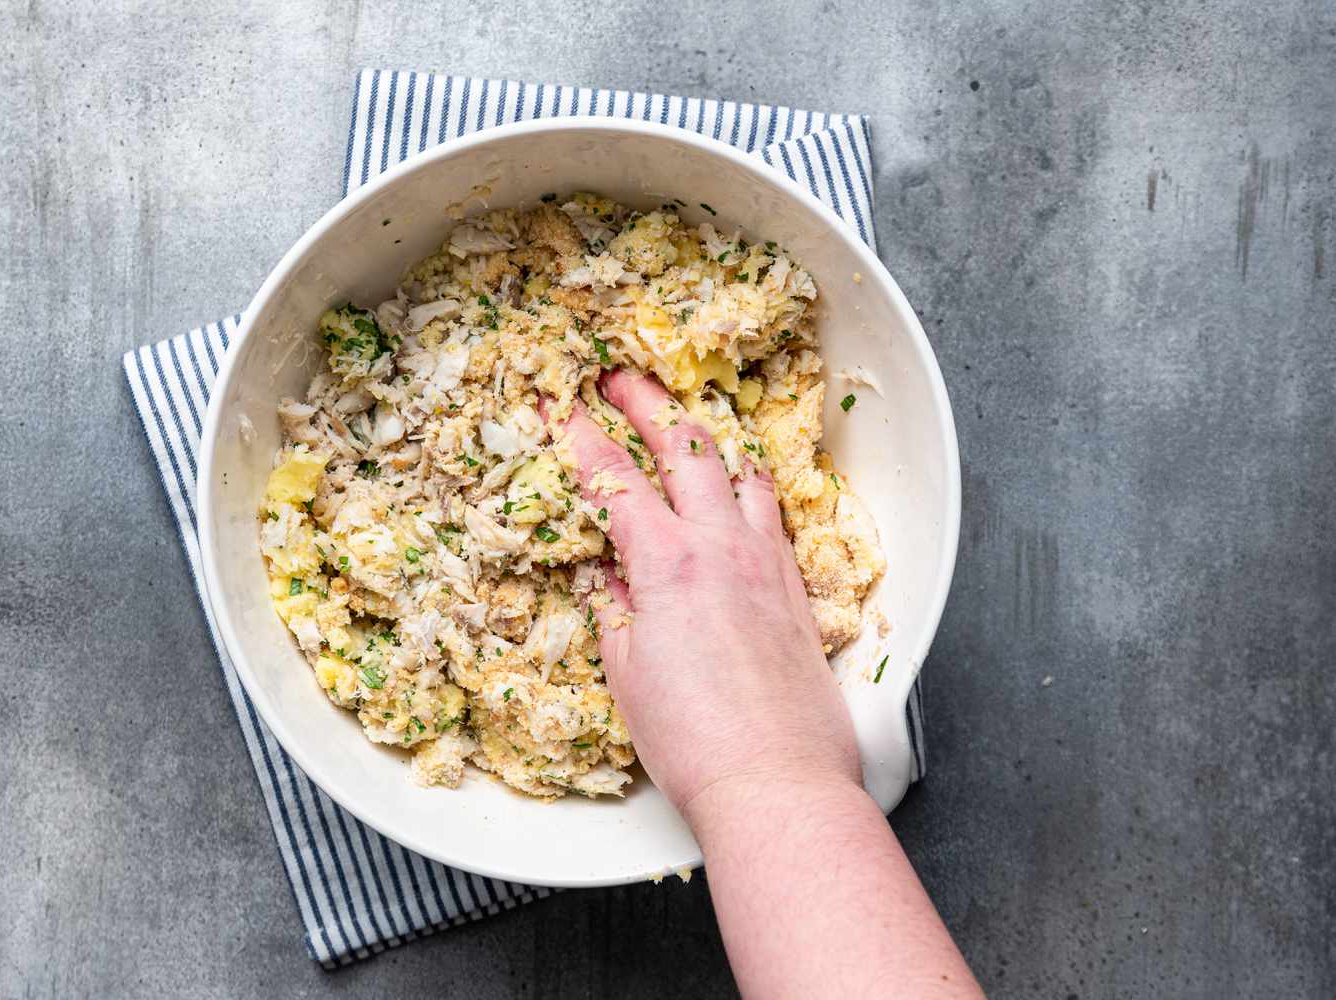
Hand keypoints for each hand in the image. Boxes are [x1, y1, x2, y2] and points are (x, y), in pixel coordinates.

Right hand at [544, 369, 861, 818]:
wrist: (774, 779)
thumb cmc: (692, 739)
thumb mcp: (626, 670)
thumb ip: (613, 608)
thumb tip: (604, 576)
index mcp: (667, 562)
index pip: (612, 478)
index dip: (578, 436)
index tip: (557, 405)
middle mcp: (722, 546)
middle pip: (684, 446)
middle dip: (646, 403)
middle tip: (618, 378)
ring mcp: (766, 561)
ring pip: (740, 470)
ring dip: (707, 436)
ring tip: (686, 422)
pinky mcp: (795, 587)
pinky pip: (772, 512)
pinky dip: (748, 485)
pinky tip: (740, 489)